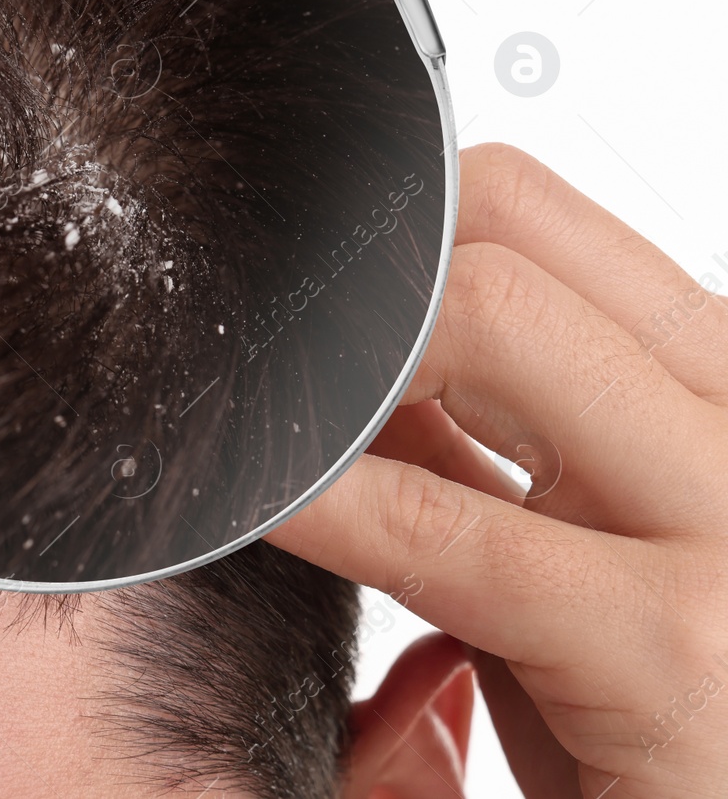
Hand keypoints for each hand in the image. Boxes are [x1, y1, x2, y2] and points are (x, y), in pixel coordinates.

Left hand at [267, 143, 727, 798]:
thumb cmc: (664, 723)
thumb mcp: (580, 552)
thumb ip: (489, 444)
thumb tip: (355, 358)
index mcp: (726, 391)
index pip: (535, 218)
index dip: (393, 241)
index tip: (306, 298)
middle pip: (507, 229)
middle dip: (358, 281)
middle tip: (265, 352)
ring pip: (488, 320)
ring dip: (337, 362)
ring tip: (259, 411)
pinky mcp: (674, 644)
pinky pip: (440, 525)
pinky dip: (322, 500)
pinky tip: (261, 505)